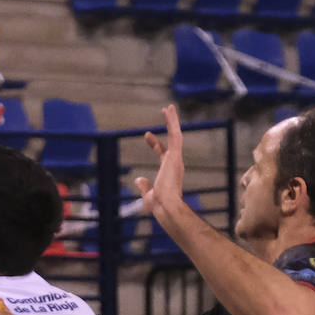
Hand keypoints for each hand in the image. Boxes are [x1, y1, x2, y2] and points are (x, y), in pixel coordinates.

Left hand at [134, 104, 185, 222]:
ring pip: (176, 134)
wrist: (166, 207)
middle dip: (169, 126)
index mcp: (169, 171)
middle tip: (165, 112)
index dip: (155, 144)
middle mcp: (175, 163)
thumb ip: (144, 187)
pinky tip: (169, 111)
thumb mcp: (148, 195)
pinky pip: (175, 135)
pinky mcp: (176, 156)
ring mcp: (176, 159)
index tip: (147, 135)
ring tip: (169, 107)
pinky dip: (172, 123)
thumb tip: (138, 179)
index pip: (162, 153)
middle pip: (173, 140)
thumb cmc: (159, 206)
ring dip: (172, 120)